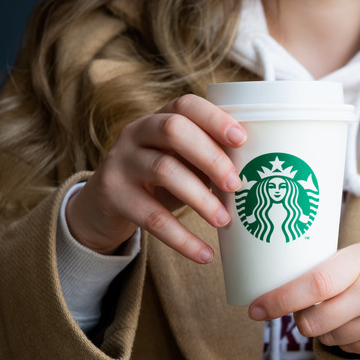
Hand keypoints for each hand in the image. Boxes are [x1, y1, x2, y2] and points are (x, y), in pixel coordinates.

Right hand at [65, 94, 245, 262]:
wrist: (103, 204)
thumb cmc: (159, 177)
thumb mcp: (180, 160)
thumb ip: (208, 157)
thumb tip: (256, 173)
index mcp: (159, 117)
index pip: (186, 105)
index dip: (214, 119)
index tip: (241, 139)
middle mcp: (136, 132)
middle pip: (174, 130)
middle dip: (210, 156)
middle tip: (236, 185)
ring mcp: (120, 161)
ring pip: (163, 170)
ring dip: (200, 197)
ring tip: (224, 220)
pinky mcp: (113, 195)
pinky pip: (151, 217)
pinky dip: (181, 238)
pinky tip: (204, 254)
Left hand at [248, 229, 359, 353]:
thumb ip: (329, 269)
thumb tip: (282, 294)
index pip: (314, 284)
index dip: (279, 299)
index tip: (254, 308)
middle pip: (314, 322)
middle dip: (300, 319)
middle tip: (304, 306)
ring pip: (330, 338)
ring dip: (325, 328)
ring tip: (345, 305)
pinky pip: (352, 349)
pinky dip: (347, 338)